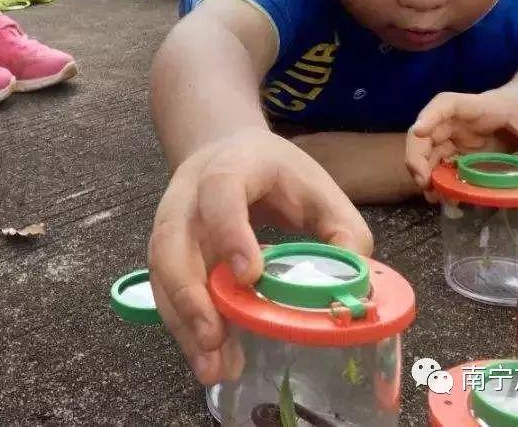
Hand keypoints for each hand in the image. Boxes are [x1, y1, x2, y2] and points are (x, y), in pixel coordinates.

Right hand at [147, 134, 372, 386]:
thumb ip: (343, 231)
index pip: (220, 192)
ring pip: (162, 268)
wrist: (227, 151)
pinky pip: (163, 287)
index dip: (230, 232)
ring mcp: (171, 220)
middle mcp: (189, 192)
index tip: (249, 276)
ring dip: (182, 319)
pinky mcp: (166, 248)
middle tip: (215, 339)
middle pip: (172, 238)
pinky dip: (182, 324)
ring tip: (211, 365)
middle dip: (189, 292)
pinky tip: (207, 355)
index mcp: (232, 166)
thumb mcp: (318, 189)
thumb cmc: (277, 175)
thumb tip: (355, 286)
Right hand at [407, 74, 517, 193]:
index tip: (419, 132)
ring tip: (433, 197)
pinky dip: (440, 179)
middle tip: (424, 183)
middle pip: (427, 132)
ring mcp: (462, 135)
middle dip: (418, 156)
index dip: (430, 115)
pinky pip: (445, 162)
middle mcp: (464, 121)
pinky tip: (446, 196)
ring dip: (425, 172)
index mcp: (484, 108)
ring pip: (430, 150)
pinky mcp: (466, 149)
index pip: (448, 104)